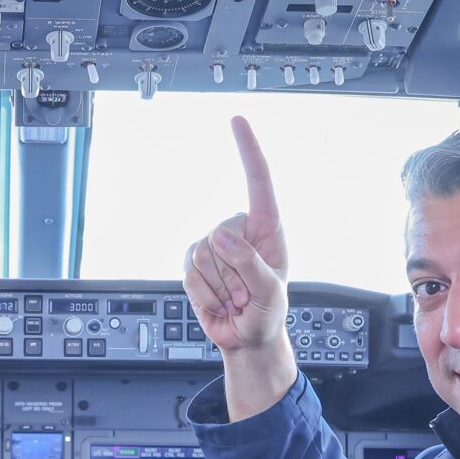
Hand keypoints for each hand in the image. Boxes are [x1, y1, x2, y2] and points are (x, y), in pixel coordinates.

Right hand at [182, 118, 297, 418]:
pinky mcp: (193, 263)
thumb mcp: (271, 293)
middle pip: (222, 233)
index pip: (258, 182)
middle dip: (234, 272)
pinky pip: (188, 272)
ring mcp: (213, 246)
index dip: (248, 150)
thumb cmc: (267, 312)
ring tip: (235, 298)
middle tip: (247, 294)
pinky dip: (203, 293)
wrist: (246, 337)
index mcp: (267, 228)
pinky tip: (219, 300)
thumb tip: (219, 238)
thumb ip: (250, 265)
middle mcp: (239, 231)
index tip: (237, 121)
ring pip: (202, 254)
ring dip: (220, 287)